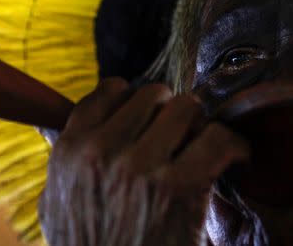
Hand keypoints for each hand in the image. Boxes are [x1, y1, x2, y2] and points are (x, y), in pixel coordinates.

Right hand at [39, 78, 249, 245]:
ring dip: (199, 126)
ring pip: (187, 108)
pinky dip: (234, 147)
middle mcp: (102, 152)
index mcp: (71, 150)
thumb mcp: (57, 203)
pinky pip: (218, 138)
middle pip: (154, 94)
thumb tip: (67, 124)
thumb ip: (66, 160)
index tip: (151, 117)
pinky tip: (235, 159)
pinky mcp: (179, 186)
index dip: (137, 100)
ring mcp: (140, 167)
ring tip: (204, 148)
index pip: (111, 90)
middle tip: (181, 137)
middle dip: (170, 112)